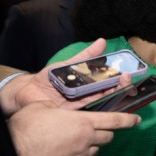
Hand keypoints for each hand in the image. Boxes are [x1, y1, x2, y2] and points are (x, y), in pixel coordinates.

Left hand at [0, 38, 132, 115]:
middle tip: (127, 79)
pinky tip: (108, 101)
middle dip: (121, 86)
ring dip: (115, 94)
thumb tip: (102, 41)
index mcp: (89, 83)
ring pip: (103, 100)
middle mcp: (89, 95)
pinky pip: (91, 111)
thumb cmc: (47, 79)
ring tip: (122, 86)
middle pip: (110, 91)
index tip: (128, 72)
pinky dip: (101, 108)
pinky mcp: (76, 113)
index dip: (119, 77)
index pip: (108, 80)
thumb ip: (85, 56)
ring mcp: (83, 105)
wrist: (27, 92)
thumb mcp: (68, 65)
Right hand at [8, 102, 139, 155]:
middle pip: (107, 137)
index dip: (128, 120)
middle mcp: (85, 140)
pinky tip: (63, 150)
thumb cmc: (27, 128)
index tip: (137, 120)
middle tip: (101, 128)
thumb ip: (56, 107)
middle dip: (107, 132)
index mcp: (83, 123)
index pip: (114, 121)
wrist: (16, 154)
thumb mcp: (42, 107)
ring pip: (94, 150)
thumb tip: (55, 107)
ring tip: (78, 139)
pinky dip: (76, 154)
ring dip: (92, 144)